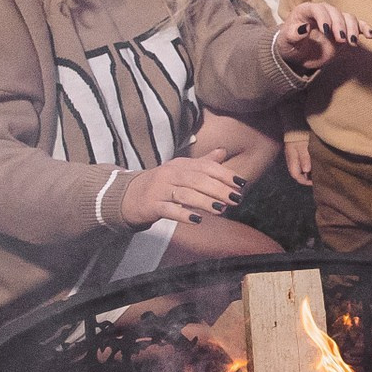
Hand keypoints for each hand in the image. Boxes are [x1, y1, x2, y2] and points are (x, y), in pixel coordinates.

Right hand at [118, 149, 247, 228]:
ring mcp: (160, 190)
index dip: (224, 174)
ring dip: (204, 202)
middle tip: (236, 199)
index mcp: (181, 164)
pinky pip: (169, 210)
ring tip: (221, 209)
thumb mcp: (182, 171)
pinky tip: (197, 220)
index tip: (241, 184)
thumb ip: (203, 163)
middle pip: (197, 180)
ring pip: (184, 194)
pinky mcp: (151, 206)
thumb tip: (223, 151)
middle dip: (218, 189)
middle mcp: (170, 174)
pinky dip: (183, 214)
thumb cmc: (162, 184)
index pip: (206, 166)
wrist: (129, 195)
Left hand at [276, 2, 371, 73]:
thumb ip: (293, 34)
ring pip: (348, 17)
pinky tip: (370, 35)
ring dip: (353, 28)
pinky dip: (364, 28)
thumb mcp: (286, 42)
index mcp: (305, 11)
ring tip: (352, 42)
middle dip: (340, 25)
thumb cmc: (289, 45)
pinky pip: (357, 25)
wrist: (297, 55)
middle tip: (341, 40)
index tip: (326, 30)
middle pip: (335, 12)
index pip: (317, 8)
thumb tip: (304, 27)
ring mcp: (335, 21)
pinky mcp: (344, 30)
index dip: (323, 17)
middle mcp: (322, 13)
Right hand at [285, 136, 312, 186]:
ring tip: (317, 172)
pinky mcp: (296, 150)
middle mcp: (291, 158)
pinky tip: (314, 163)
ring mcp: (293, 154)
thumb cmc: (299, 133)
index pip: (295, 175)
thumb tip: (307, 170)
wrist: (294, 121)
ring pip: (299, 167)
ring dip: (307, 171)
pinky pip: (301, 161)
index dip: (304, 181)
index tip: (314, 182)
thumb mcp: (303, 145)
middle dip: (306, 178)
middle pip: (297, 173)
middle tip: (317, 178)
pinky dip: (307, 165)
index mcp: (292, 159)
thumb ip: (304, 157)